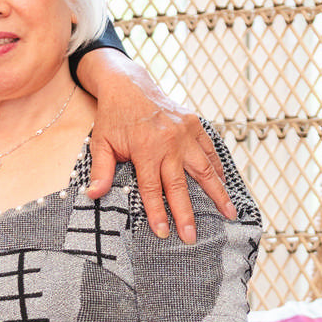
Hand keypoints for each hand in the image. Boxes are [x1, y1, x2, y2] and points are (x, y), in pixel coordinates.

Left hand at [82, 56, 236, 242]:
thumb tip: (93, 196)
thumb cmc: (113, 116)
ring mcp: (185, 132)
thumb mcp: (100, 142)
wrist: (128, 84)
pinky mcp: (194, 124)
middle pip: (180, 185)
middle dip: (187, 214)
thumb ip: (101, 170)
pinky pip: (210, 150)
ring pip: (205, 169)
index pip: (153, 189)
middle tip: (192, 237)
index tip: (164, 233)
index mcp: (145, 149)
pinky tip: (224, 185)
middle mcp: (169, 142)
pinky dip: (218, 168)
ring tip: (229, 214)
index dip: (158, 213)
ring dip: (218, 193)